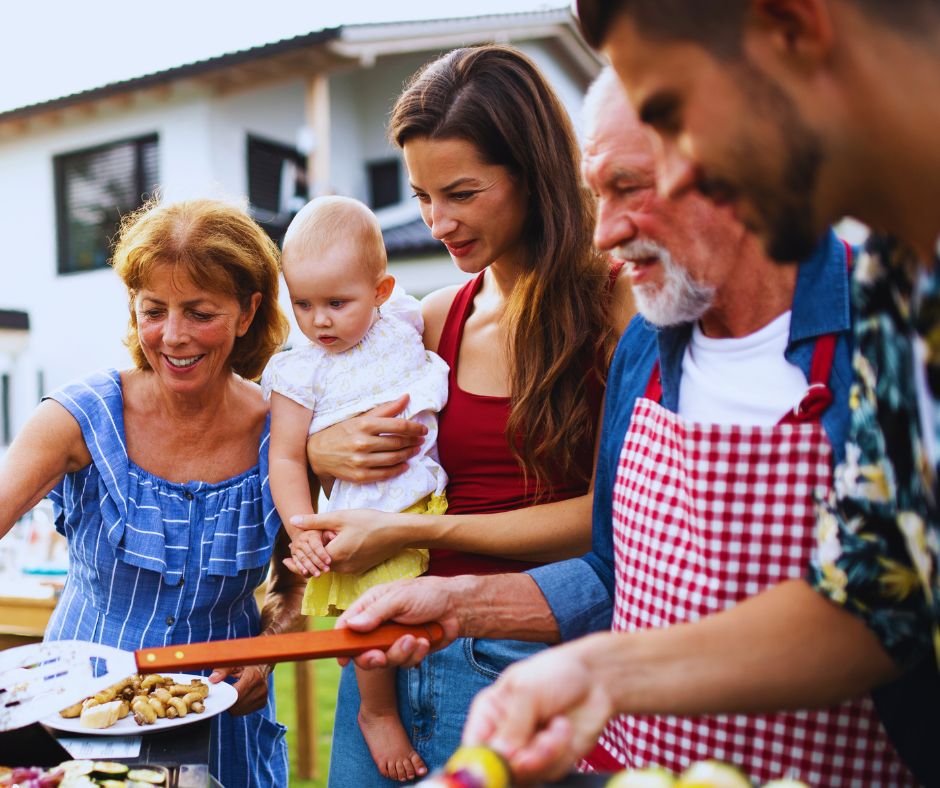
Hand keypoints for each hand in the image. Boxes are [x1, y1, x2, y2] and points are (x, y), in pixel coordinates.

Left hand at [208, 664, 271, 715]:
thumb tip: (212, 679)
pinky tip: (239, 697)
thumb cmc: (245, 664)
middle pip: (236, 704)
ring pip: (239, 710)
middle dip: (227, 701)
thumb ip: (223, 670)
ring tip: (233, 693)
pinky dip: (238, 707)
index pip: (237, 694)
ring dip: (232, 705)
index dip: (226, 695)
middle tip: (226, 692)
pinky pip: (244, 712)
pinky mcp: (262, 703)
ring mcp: (263, 697)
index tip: (220, 692)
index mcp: (255, 677)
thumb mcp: (234, 663)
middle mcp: (261, 688)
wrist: (262, 666)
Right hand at [287, 529, 330, 576]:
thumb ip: (329, 534)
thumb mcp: (324, 532)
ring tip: (318, 575)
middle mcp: (301, 541)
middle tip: (327, 570)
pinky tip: (306, 574)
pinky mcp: (293, 554)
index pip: (316, 546)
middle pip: (310, 554)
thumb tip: (334, 536)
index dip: (322, 554)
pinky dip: (300, 568)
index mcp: (310, 535)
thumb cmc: (318, 534)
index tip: (329, 562)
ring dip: (310, 568)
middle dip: (318, 563)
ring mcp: (296, 548)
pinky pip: (297, 562)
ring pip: (303, 559)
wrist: (302, 533)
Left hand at [289, 509, 404, 574]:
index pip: (309, 560)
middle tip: (303, 543)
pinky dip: (337, 557)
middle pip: (319, 564)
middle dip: (311, 555)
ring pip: (331, 565)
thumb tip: (293, 521)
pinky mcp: (360, 569)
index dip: (299, 554)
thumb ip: (315, 521)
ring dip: (325, 555)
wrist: (397, 532)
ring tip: (327, 537)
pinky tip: (342, 542)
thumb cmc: (369, 522)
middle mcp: (342, 568)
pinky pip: (342, 565)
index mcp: (334, 556)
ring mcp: (352, 570)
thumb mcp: (340, 517)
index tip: (288, 553)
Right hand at [306, 395, 426, 483]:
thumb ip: (385, 409)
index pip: (398, 425)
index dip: (414, 428)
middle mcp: (363, 443)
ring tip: (415, 450)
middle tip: (421, 440)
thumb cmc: (342, 432)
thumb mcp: (361, 417)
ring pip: (394, 458)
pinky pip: (385, 474)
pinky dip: (398, 469)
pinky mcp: (359, 476)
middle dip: (413, 441)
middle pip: (397, 442)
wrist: (317, 452)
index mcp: (365, 425)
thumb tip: (407, 397)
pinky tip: (405, 465)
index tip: (423, 429)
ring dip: (408, 454)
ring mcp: (361, 461)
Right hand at [335, 576, 462, 668]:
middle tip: (381, 658)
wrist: (456, 607)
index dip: (341, 641)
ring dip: (400, 653)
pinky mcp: (407, 651)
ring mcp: (392, 639)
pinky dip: (415, 655)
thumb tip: (351, 626)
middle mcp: (378, 624)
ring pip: (385, 659)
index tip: (343, 658)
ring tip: (415, 639)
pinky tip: (425, 641)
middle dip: (372, 657)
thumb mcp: (400, 598)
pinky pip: (404, 663)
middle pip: (362, 650)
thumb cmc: (428, 594)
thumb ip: (376, 613)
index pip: (347, 624)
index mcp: (371, 605)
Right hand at [462, 637, 614, 783]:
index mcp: (489, 713)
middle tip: (537, 747)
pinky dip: (559, 753)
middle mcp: (504, 736)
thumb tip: (500, 756)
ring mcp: (526, 751)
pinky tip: (564, 727)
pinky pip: (548, 772)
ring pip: (525, 774)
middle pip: (498, 768)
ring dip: (545, 753)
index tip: (499, 762)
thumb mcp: (528, 689)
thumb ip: (512, 723)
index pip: (473, 746)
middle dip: (520, 760)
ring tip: (558, 725)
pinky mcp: (550, 762)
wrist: (596, 679)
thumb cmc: (557, 673)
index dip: (480, 761)